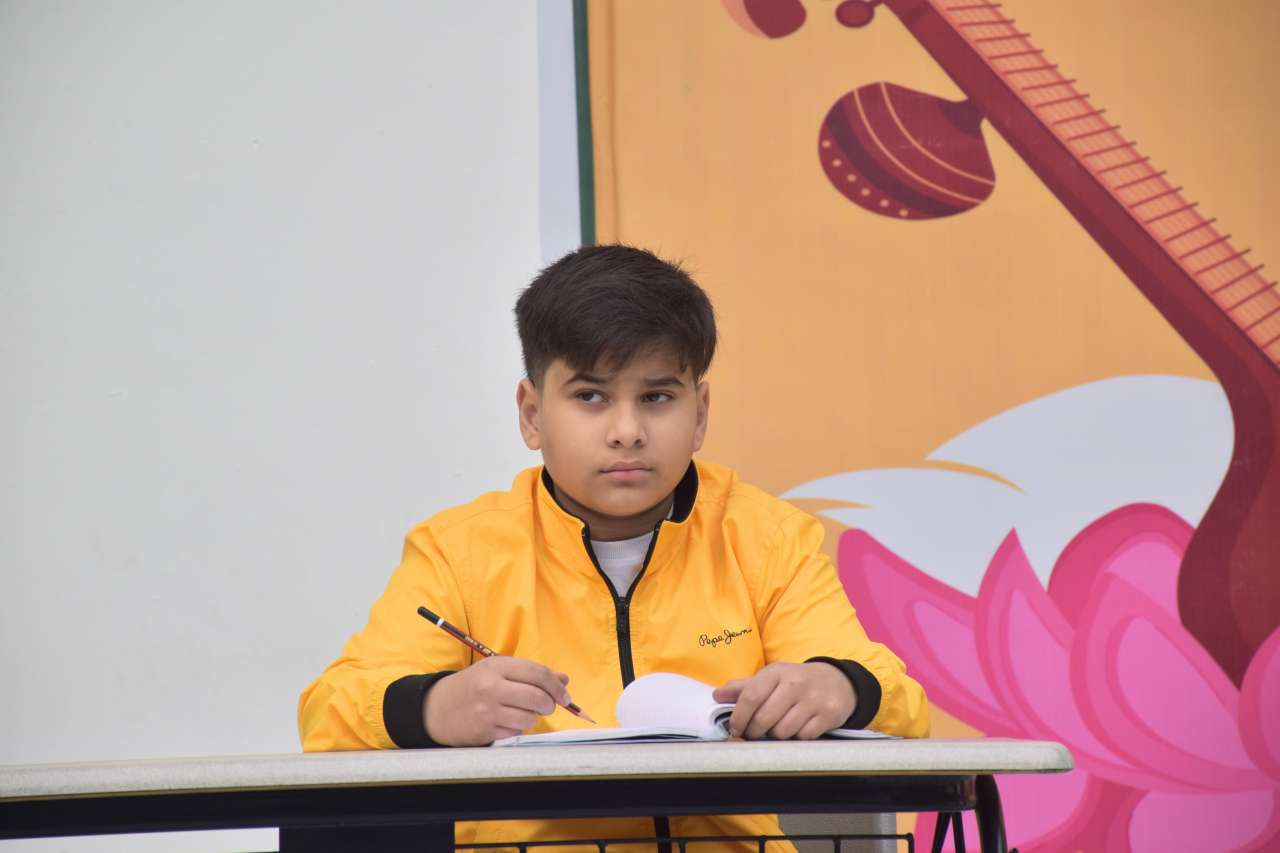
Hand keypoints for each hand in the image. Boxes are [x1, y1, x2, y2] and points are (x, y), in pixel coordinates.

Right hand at [423, 656, 571, 745]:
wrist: (436, 708)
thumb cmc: (472, 686)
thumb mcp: (497, 671)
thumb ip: (530, 673)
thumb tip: (564, 679)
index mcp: (496, 666)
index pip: (537, 673)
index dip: (556, 685)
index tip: (565, 695)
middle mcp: (491, 687)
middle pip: (537, 696)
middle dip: (550, 704)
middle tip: (549, 706)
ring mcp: (487, 711)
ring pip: (529, 718)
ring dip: (532, 717)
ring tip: (522, 712)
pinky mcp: (484, 731)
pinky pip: (515, 732)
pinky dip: (517, 728)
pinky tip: (506, 722)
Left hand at [713, 661, 855, 739]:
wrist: (837, 682)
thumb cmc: (796, 682)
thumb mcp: (771, 678)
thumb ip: (744, 687)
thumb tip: (717, 696)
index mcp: (777, 672)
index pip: (750, 697)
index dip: (738, 717)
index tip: (735, 729)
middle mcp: (796, 683)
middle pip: (764, 719)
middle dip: (754, 732)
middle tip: (753, 733)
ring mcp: (813, 699)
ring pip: (783, 731)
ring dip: (775, 736)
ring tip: (776, 728)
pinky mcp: (828, 715)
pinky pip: (802, 737)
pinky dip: (796, 738)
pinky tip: (796, 729)